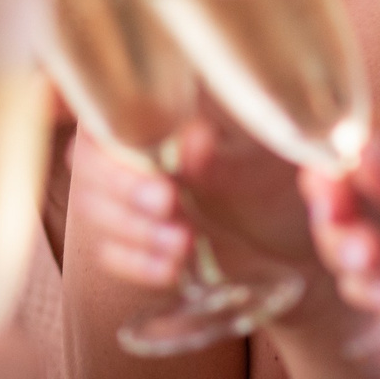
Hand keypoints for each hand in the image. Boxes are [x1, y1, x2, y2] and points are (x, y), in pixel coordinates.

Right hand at [77, 115, 319, 290]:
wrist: (291, 240)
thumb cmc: (275, 183)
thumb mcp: (261, 168)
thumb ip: (221, 159)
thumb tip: (192, 138)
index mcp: (156, 108)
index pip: (104, 115)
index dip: (114, 145)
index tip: (161, 183)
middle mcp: (128, 145)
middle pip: (88, 165)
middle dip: (123, 192)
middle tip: (169, 206)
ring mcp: (123, 194)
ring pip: (92, 207)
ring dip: (131, 230)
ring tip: (182, 244)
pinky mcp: (129, 239)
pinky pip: (108, 250)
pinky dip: (134, 263)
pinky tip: (169, 270)